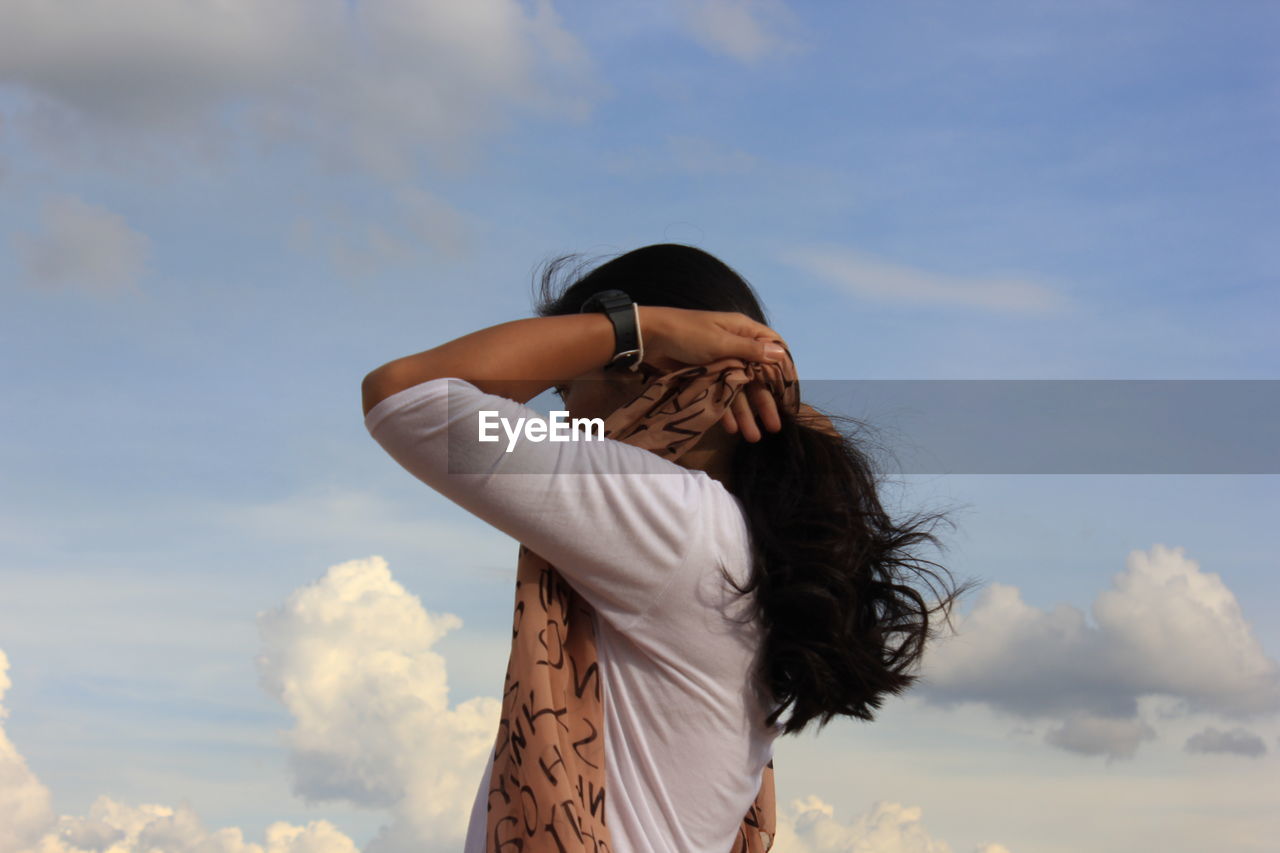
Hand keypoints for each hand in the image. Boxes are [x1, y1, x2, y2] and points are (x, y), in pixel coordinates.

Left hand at [638, 306, 788, 441]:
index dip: (783, 370)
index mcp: (743, 331)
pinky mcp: (704, 377)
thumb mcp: (721, 341)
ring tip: (754, 437)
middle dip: (765, 402)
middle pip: (757, 378)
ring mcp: (719, 364)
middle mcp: (735, 348)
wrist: (648, 338)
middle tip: (775, 427)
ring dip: (746, 413)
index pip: (773, 349)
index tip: (790, 394)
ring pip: (738, 391)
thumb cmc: (687, 333)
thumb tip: (780, 352)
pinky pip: (719, 397)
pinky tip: (732, 429)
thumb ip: (750, 350)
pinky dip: (725, 412)